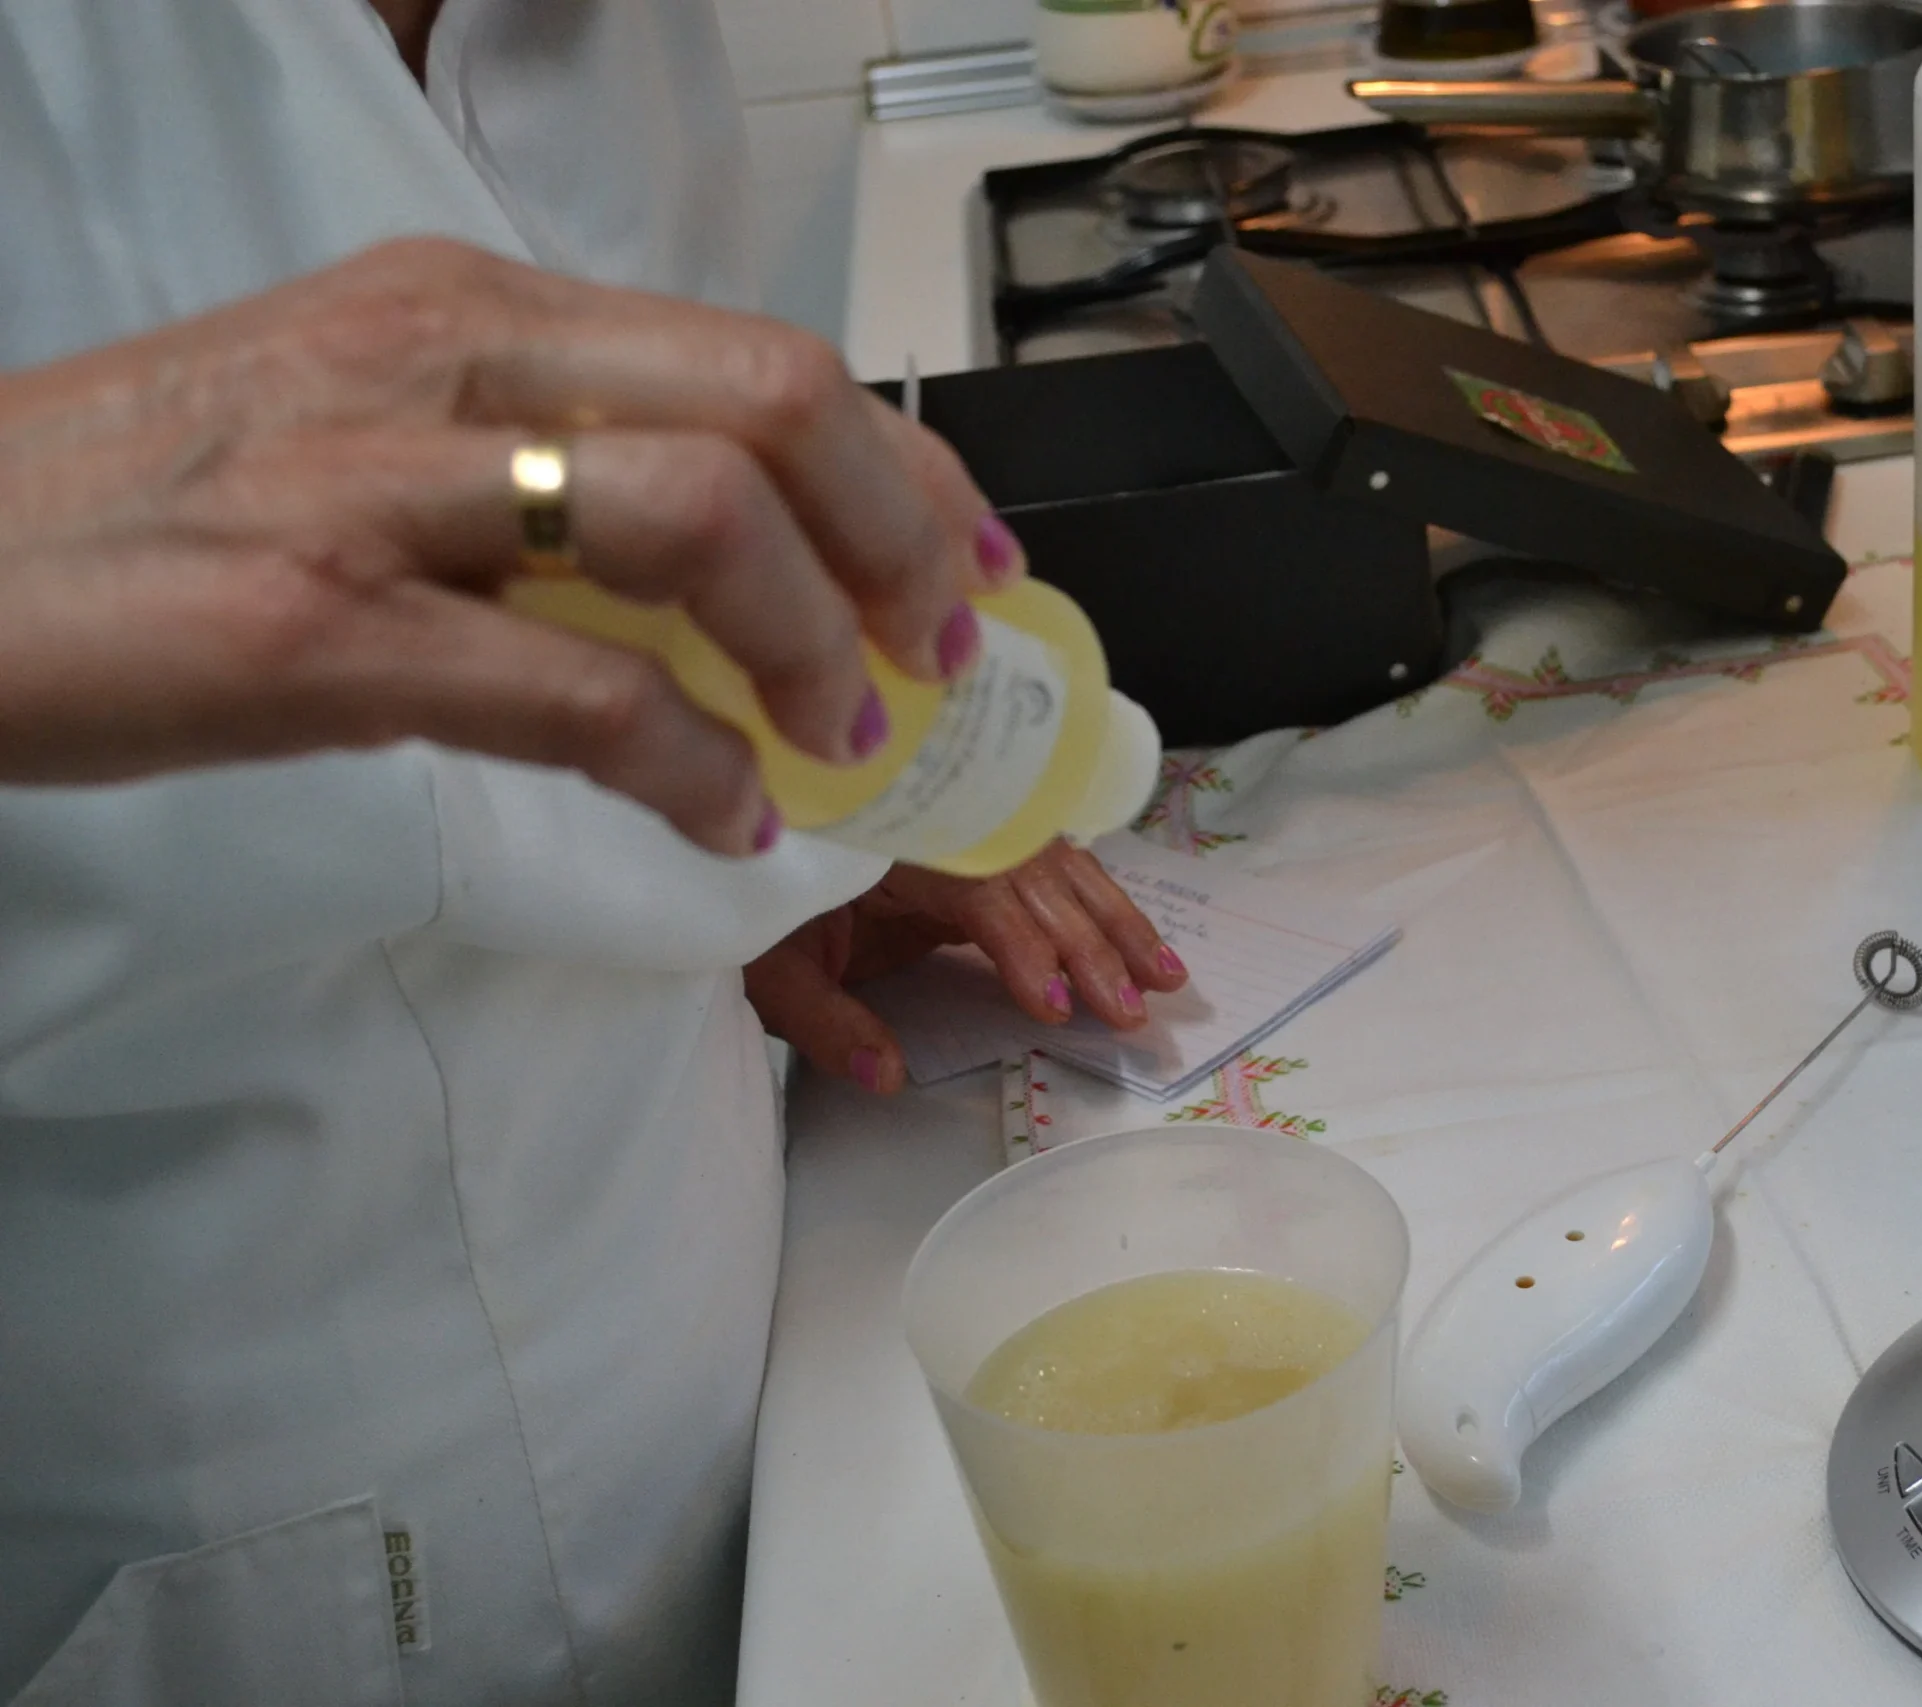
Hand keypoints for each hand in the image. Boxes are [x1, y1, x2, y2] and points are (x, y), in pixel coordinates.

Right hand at [0, 237, 1020, 854]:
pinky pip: (582, 690)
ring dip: (815, 645)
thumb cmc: (145, 509)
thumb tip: (725, 560)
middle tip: (935, 654)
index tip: (966, 560)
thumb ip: (537, 461)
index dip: (902, 464)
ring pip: (699, 515)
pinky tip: (722, 821)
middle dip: (901, 536)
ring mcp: (378, 482)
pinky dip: (694, 767)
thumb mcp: (365, 427)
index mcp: (466, 303)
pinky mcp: (321, 626)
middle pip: (769, 401)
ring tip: (839, 739)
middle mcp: (439, 356)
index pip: (754, 355)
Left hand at [744, 841, 1190, 1093]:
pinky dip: (1099, 903)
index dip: (1020, 944)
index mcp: (889, 841)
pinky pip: (1051, 865)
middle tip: (1130, 1010)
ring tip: (1166, 977)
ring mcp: (965, 827)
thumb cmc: (750, 904)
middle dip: (1090, 943)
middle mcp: (940, 822)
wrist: (743, 848)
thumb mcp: (767, 969)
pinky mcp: (978, 844)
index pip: (977, 889)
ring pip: (1059, 863)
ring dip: (1115, 921)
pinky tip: (1140, 942)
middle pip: (1035, 873)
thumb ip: (823, 1021)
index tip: (1052, 1003)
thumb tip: (887, 1074)